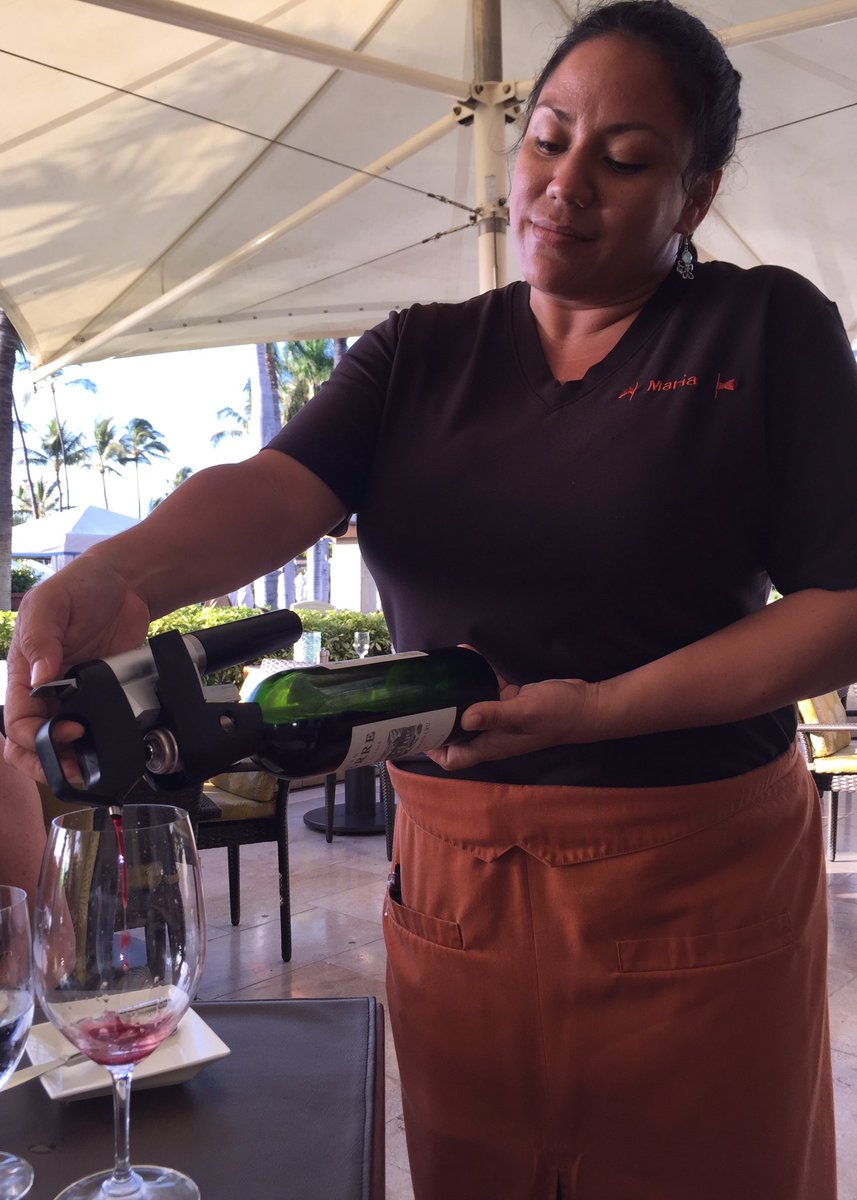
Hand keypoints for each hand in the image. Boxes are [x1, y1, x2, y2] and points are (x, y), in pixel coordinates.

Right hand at [3, 556, 151, 782]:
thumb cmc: (80, 587)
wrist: (126, 585)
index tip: (68, 732)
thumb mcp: (51, 604)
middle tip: (75, 770)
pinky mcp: (106, 695)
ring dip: (77, 760)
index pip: (17, 722)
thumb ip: (42, 639)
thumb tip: (39, 677)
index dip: (36, 737)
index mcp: (24, 674)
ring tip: (95, 769)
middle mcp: (48, 691)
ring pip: (66, 743)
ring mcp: (78, 696)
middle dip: (49, 763)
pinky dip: (104, 742)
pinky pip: (100, 727)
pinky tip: (115, 748)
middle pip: (35, 743)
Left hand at [426, 675, 598, 771]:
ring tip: (437, 676)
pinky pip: (486, 688)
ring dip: (453, 695)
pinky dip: (475, 675)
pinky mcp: (510, 699)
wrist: (586, 705)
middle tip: (419, 699)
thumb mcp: (523, 713)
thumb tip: (464, 717)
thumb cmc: (556, 715)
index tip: (415, 732)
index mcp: (491, 744)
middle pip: (455, 734)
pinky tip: (468, 655)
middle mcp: (492, 734)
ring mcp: (501, 717)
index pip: (454, 758)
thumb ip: (494, 714)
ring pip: (468, 709)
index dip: (434, 750)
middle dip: (436, 720)